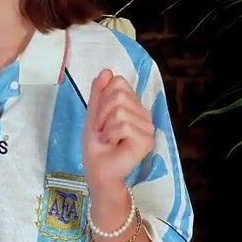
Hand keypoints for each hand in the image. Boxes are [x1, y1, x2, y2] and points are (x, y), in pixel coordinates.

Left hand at [82, 68, 154, 188]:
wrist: (98, 170)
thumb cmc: (97, 145)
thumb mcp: (93, 114)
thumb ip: (99, 92)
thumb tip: (107, 71)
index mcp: (134, 106)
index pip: (119, 83)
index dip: (103, 99)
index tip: (101, 118)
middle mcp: (144, 114)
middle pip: (119, 95)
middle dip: (102, 113)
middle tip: (104, 130)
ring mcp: (148, 127)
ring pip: (120, 110)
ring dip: (106, 126)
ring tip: (109, 139)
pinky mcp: (147, 140)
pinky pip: (123, 125)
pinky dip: (111, 135)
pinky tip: (114, 145)